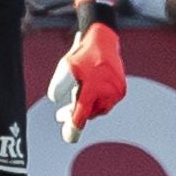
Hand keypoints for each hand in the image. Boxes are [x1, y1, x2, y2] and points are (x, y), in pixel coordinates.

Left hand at [47, 23, 126, 143]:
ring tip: (72, 104)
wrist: (103, 38)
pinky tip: (85, 94)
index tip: (68, 138)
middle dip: (75, 113)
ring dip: (85, 106)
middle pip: (89, 112)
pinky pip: (105, 99)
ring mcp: (116, 92)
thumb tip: (54, 99)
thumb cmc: (83, 53)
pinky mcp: (120, 88)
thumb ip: (58, 86)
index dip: (73, 126)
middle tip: (61, 116)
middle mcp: (108, 94)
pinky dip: (94, 99)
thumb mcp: (65, 68)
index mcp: (94, 90)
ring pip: (97, 106)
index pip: (81, 114)